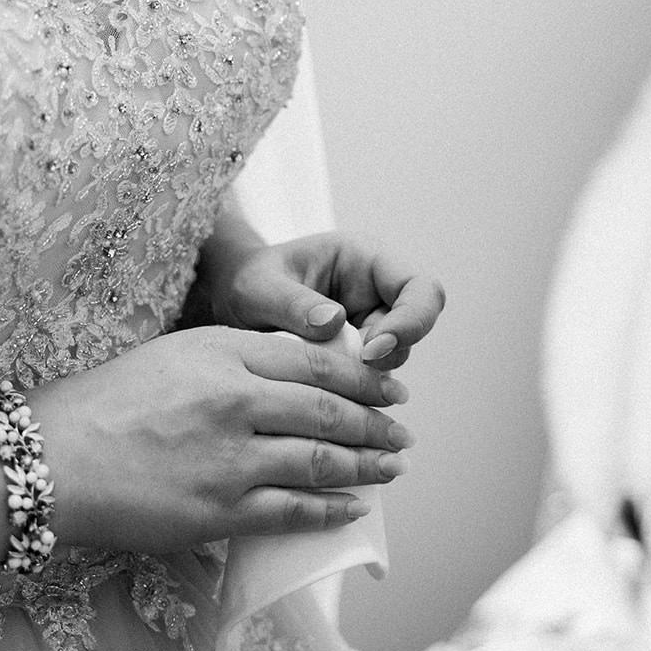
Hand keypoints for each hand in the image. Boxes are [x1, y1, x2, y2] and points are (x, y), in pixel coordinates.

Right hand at [31, 326, 413, 553]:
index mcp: (223, 352)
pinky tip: (353, 508)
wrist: (51, 457)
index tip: (389, 388)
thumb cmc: (105, 402)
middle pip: (329, 410)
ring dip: (366, 466)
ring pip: (321, 460)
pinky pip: (292, 510)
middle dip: (376, 423)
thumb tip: (296, 373)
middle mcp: (234, 399)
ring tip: (391, 468)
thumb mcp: (174, 353)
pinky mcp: (219, 509)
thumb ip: (235, 357)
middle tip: (402, 432)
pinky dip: (330, 510)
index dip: (363, 377)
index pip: (316, 361)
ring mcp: (230, 458)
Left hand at [203, 231, 444, 371]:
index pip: (419, 288)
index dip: (410, 321)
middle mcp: (377, 291)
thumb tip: (335, 324)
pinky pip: (370, 377)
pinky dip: (353, 389)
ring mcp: (370, 323)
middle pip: (417, 326)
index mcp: (365, 259)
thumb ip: (292, 303)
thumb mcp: (258, 287)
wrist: (231, 300)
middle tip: (351, 370)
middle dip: (391, 353)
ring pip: (396, 358)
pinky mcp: (357, 353)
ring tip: (322, 377)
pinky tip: (323, 392)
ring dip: (368, 375)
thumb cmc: (246, 281)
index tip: (371, 350)